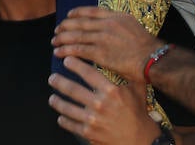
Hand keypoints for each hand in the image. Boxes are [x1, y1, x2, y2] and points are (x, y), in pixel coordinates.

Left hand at [48, 57, 162, 144]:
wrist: (141, 141)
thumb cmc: (138, 114)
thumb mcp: (138, 90)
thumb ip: (130, 74)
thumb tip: (126, 58)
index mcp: (111, 91)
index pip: (87, 73)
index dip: (74, 64)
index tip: (66, 60)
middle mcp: (100, 104)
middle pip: (72, 89)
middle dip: (59, 82)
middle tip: (52, 78)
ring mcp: (92, 119)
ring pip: (67, 107)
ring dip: (57, 101)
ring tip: (52, 98)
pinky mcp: (89, 133)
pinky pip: (70, 124)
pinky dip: (63, 120)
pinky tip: (61, 116)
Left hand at [53, 7, 160, 79]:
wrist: (153, 59)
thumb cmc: (147, 47)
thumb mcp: (133, 26)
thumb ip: (118, 23)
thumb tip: (106, 25)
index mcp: (116, 16)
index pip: (91, 11)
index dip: (77, 13)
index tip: (68, 15)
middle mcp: (107, 24)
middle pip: (80, 23)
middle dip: (66, 26)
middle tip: (56, 30)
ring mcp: (102, 38)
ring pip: (77, 36)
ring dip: (62, 39)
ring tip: (54, 42)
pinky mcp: (100, 53)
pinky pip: (79, 50)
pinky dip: (67, 50)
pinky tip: (59, 53)